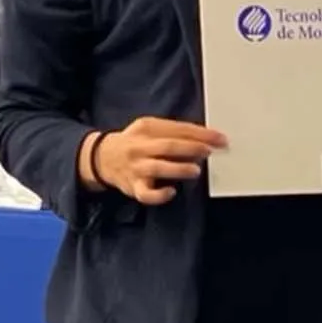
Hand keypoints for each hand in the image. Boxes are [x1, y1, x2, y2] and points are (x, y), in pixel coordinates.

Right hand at [90, 117, 228, 205]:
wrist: (102, 158)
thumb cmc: (135, 143)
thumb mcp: (149, 129)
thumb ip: (172, 133)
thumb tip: (204, 141)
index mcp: (146, 128)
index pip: (176, 128)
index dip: (200, 133)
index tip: (219, 139)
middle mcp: (140, 146)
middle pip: (168, 146)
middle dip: (192, 148)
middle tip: (210, 152)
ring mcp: (136, 167)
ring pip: (158, 168)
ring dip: (179, 168)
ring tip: (196, 170)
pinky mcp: (133, 186)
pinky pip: (146, 194)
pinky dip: (159, 195)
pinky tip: (171, 192)